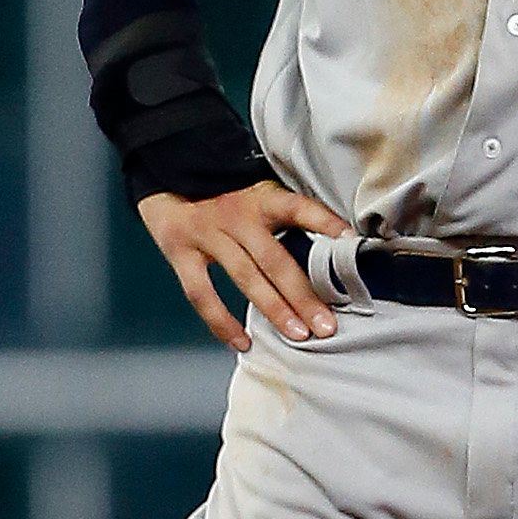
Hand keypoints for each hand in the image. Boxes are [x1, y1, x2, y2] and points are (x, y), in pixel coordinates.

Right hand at [138, 181, 350, 352]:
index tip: (351, 240)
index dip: (324, 222)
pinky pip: (203, 294)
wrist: (166, 176)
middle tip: (326, 324)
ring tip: (298, 334)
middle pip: (274, 258)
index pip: (297, 208)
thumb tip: (332, 246)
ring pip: (245, 277)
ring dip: (273, 309)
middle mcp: (236, 216)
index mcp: (260, 200)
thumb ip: (285, 218)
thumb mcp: (257, 194)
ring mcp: (207, 234)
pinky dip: (222, 322)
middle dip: (303, 295)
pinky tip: (243, 342)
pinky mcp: (181, 253)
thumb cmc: (222, 194)